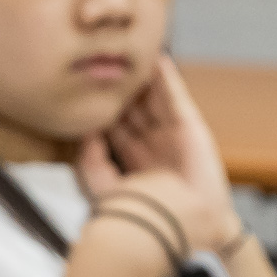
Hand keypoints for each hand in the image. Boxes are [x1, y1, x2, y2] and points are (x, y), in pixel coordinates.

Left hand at [73, 55, 242, 255]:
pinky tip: (157, 60)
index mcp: (135, 168)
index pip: (119, 131)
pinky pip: (176, 97)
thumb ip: (89, 157)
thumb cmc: (134, 211)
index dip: (109, 111)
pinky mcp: (190, 128)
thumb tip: (86, 129)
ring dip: (146, 80)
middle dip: (126, 92)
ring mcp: (174, 139)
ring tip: (132, 55)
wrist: (168, 221)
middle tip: (111, 67)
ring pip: (156, 101)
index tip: (94, 91)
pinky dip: (167, 78)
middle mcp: (155, 151)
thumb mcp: (100, 184)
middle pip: (138, 112)